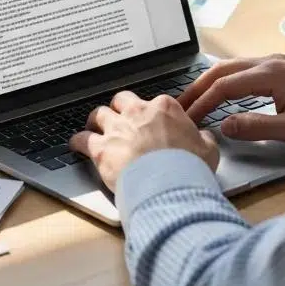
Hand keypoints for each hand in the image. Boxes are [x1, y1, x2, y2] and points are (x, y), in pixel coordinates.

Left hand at [69, 90, 219, 190]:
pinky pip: (82, 139)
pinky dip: (78, 141)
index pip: (153, 102)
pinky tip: (76, 145)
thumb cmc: (189, 168)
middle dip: (119, 108)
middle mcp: (138, 113)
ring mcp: (117, 129)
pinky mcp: (101, 149)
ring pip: (99, 114)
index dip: (150, 113)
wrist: (170, 185)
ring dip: (97, 120)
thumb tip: (204, 137)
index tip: (150, 122)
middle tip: (120, 119)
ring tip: (95, 127)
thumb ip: (203, 139)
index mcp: (164, 108)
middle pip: (122, 101)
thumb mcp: (208, 150)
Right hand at [178, 55, 284, 146]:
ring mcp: (277, 62)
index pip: (223, 86)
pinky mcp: (284, 68)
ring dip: (211, 81)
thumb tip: (222, 127)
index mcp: (268, 74)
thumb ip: (255, 127)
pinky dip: (227, 80)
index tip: (185, 118)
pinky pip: (245, 69)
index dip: (201, 102)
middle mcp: (269, 62)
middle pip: (222, 70)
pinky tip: (224, 92)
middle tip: (179, 106)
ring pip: (233, 67)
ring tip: (195, 99)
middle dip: (198, 87)